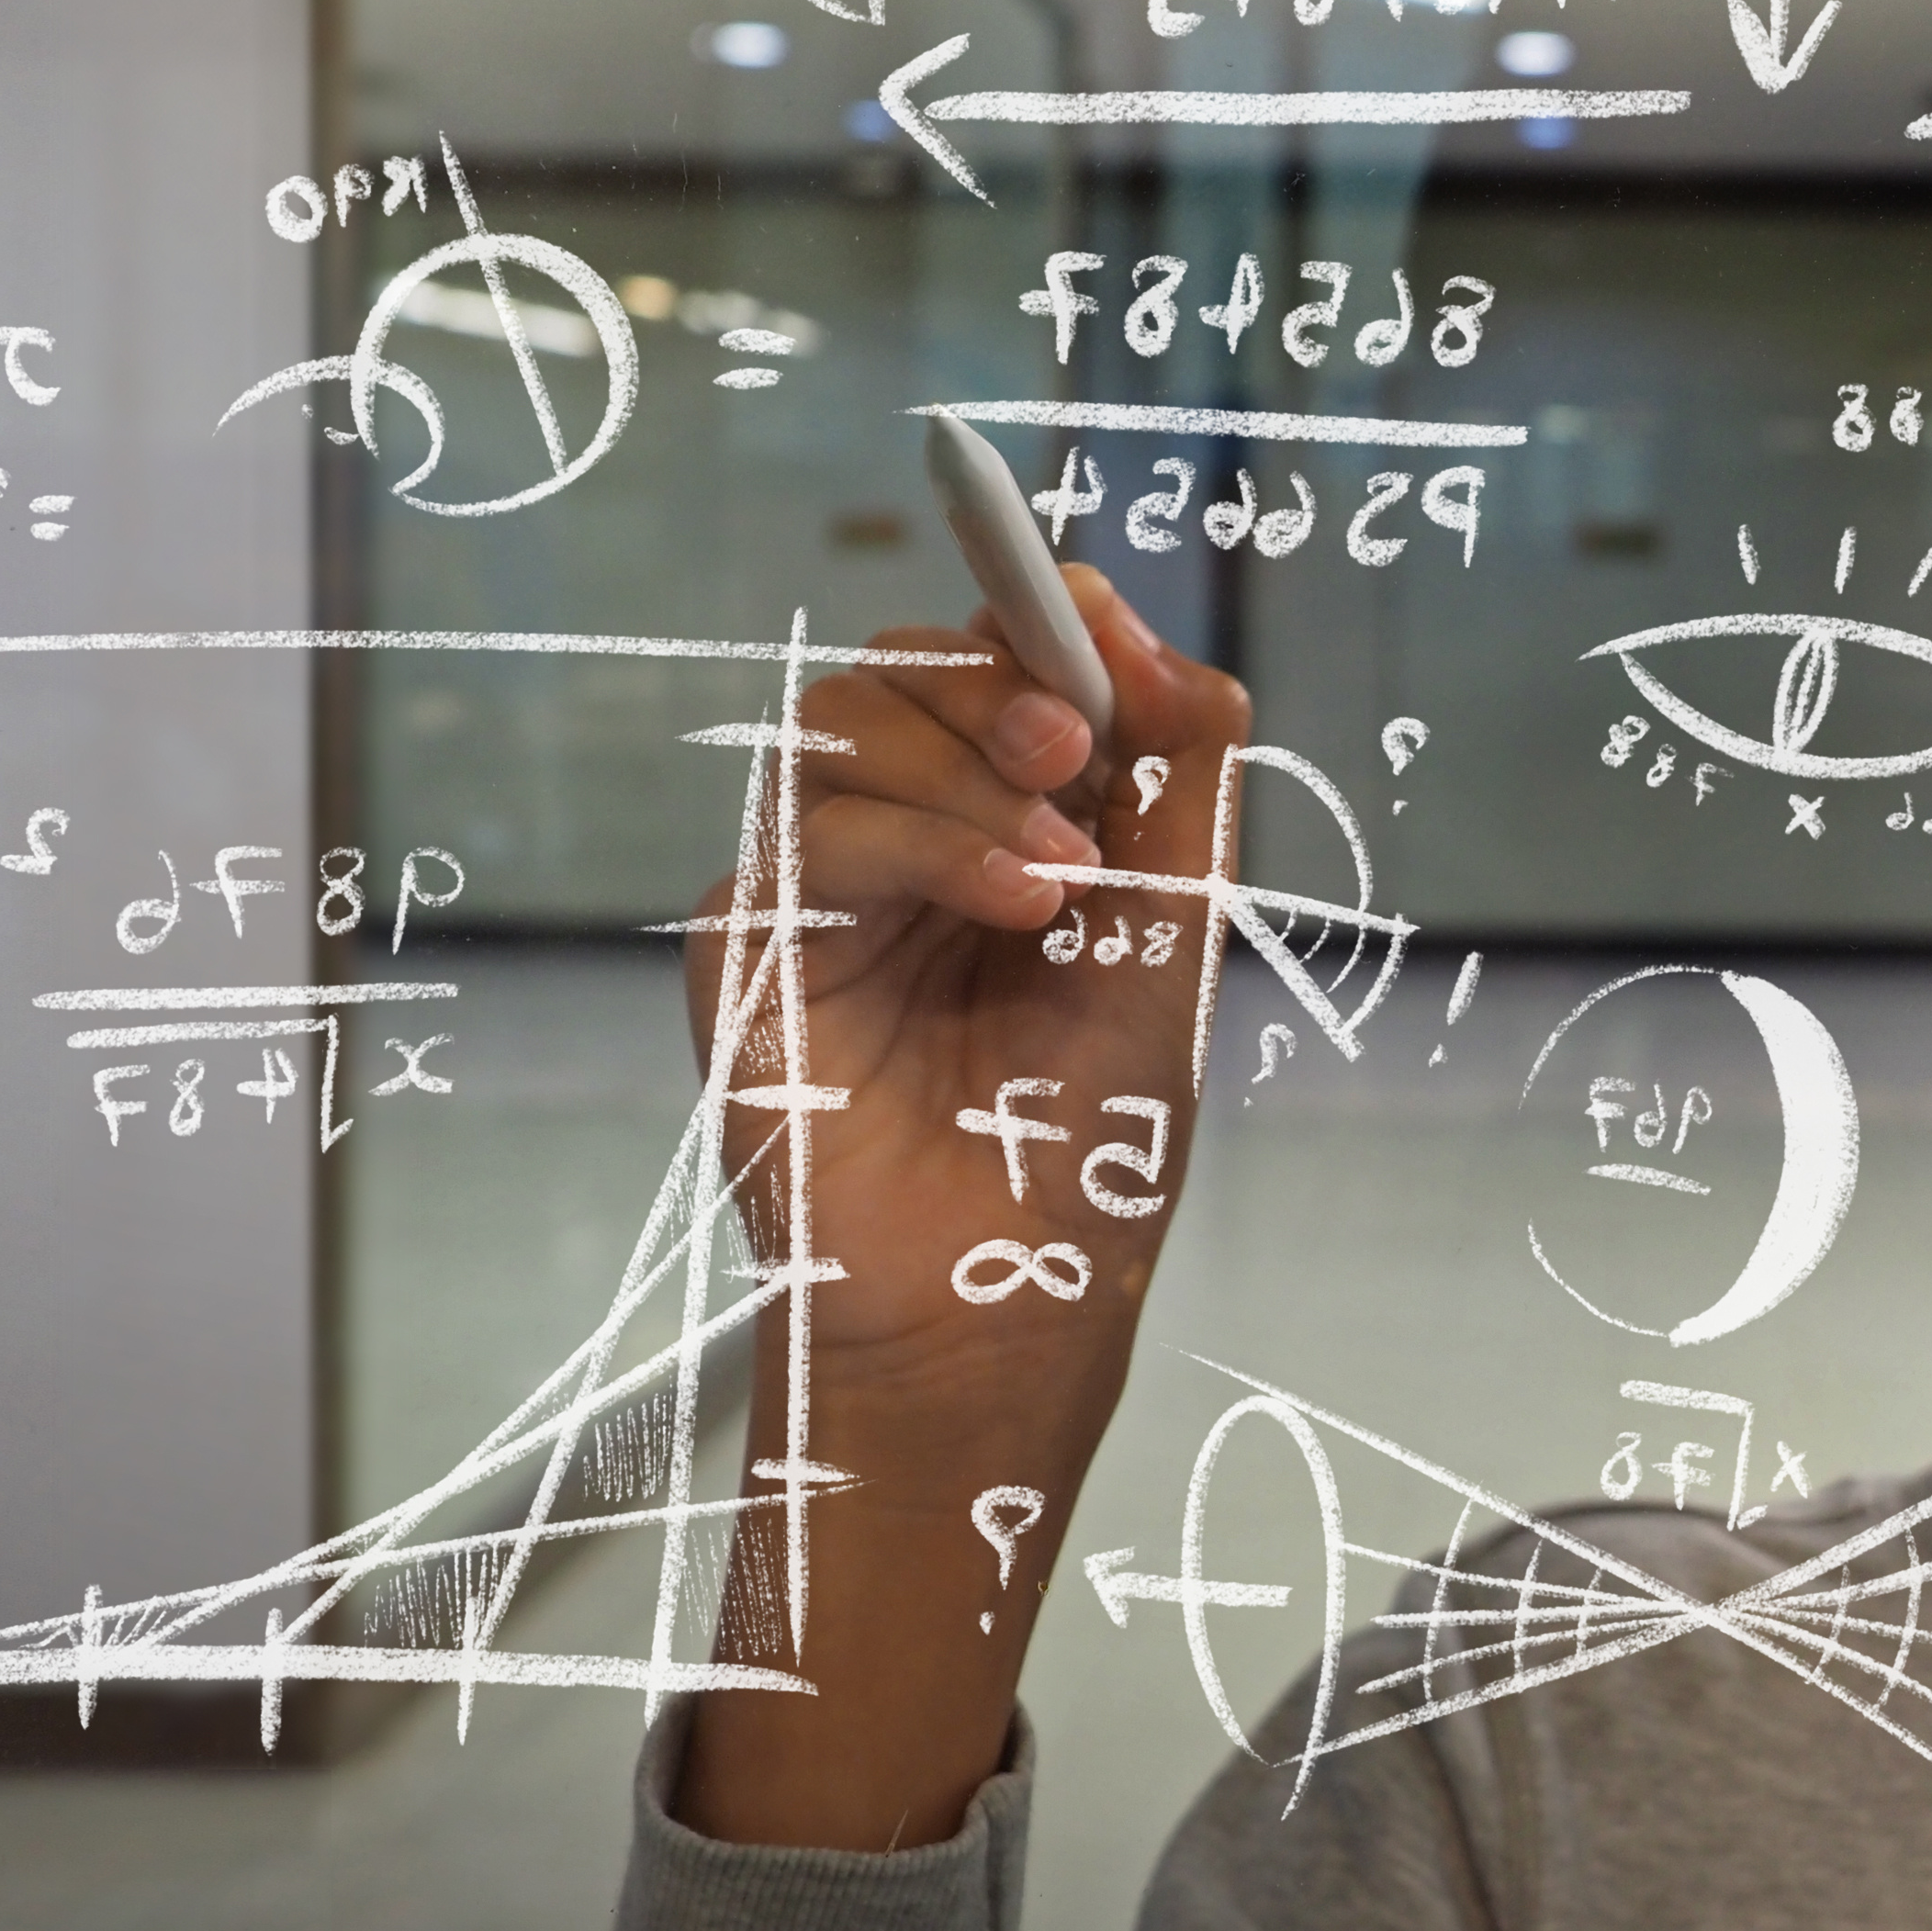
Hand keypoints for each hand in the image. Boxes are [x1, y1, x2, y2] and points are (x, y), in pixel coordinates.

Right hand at [678, 569, 1245, 1847]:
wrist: (1012, 1308)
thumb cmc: (1084, 1151)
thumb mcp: (1174, 944)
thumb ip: (1179, 793)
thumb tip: (1179, 653)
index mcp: (997, 825)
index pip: (995, 667)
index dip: (1044, 622)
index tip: (1112, 634)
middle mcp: (897, 843)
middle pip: (906, 671)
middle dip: (999, 680)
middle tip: (1082, 745)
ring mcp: (816, 892)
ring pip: (843, 728)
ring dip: (964, 770)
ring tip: (1064, 872)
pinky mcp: (752, 953)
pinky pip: (809, 836)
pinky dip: (924, 845)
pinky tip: (1020, 905)